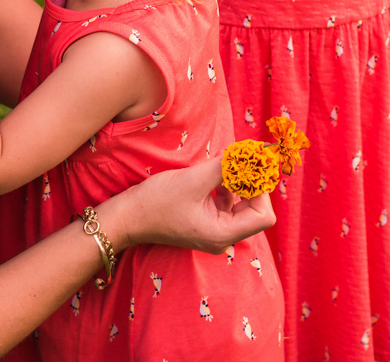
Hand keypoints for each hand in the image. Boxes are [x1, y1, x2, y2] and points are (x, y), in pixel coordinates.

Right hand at [115, 155, 275, 253]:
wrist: (127, 217)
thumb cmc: (157, 201)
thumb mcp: (194, 179)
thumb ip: (226, 167)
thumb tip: (252, 152)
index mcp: (223, 234)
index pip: (263, 215)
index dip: (262, 189)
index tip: (253, 165)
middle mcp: (222, 238)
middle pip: (254, 210)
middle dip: (250, 182)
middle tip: (242, 158)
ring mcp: (214, 232)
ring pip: (241, 205)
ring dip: (237, 182)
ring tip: (225, 164)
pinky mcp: (206, 223)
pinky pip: (226, 204)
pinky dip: (225, 187)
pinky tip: (214, 173)